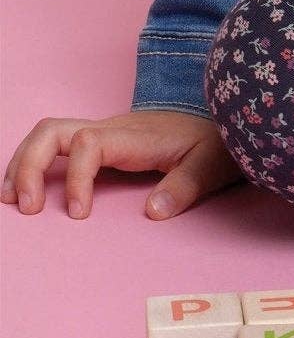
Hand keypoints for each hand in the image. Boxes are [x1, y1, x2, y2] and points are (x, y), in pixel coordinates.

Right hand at [2, 109, 242, 220]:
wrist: (227, 122)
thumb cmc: (219, 145)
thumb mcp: (213, 166)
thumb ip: (186, 186)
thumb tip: (153, 211)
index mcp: (135, 136)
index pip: (87, 144)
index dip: (75, 178)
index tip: (79, 215)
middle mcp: (112, 129)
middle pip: (53, 130)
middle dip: (28, 165)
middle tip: (24, 208)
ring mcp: (104, 133)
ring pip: (49, 133)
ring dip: (23, 163)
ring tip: (10, 201)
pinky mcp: (103, 142)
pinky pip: (58, 145)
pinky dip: (34, 164)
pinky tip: (26, 191)